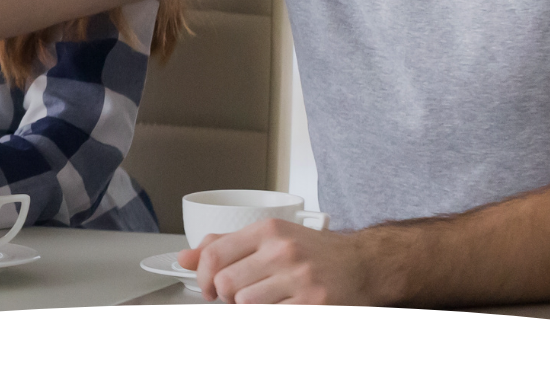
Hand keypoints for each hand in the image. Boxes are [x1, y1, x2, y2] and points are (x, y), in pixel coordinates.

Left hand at [176, 219, 378, 303]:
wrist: (365, 263)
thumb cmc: (314, 251)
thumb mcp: (269, 237)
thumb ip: (225, 245)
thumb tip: (184, 258)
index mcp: (267, 230)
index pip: (214, 254)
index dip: (202, 277)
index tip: (208, 287)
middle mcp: (282, 251)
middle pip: (227, 284)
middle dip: (227, 296)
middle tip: (238, 297)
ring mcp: (300, 278)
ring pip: (246, 304)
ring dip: (248, 309)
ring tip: (263, 302)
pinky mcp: (315, 304)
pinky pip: (272, 318)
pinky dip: (269, 317)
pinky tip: (280, 309)